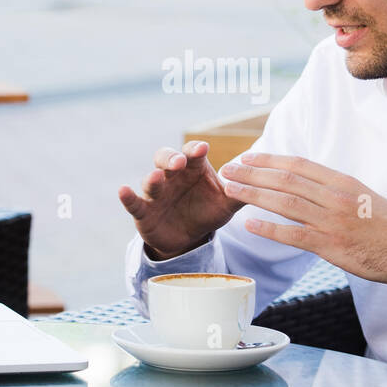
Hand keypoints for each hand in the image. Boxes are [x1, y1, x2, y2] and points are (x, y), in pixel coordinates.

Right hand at [118, 140, 244, 260]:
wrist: (188, 238)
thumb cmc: (208, 212)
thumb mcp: (226, 205)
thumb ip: (241, 195)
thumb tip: (264, 185)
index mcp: (194, 168)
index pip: (193, 152)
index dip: (196, 149)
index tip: (203, 148)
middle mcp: (172, 175)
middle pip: (167, 158)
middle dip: (171, 158)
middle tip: (179, 162)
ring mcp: (156, 192)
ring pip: (150, 179)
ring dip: (152, 177)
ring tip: (156, 178)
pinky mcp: (143, 211)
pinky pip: (133, 202)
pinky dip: (127, 196)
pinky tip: (123, 190)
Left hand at [218, 152, 386, 285]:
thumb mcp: (364, 197)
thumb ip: (336, 191)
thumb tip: (311, 186)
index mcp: (342, 182)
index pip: (299, 164)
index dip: (269, 159)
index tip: (248, 157)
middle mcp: (335, 196)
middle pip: (286, 178)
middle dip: (252, 172)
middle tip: (228, 169)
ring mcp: (332, 220)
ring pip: (284, 201)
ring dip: (253, 194)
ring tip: (230, 190)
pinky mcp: (330, 244)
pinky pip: (293, 234)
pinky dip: (268, 228)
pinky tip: (249, 224)